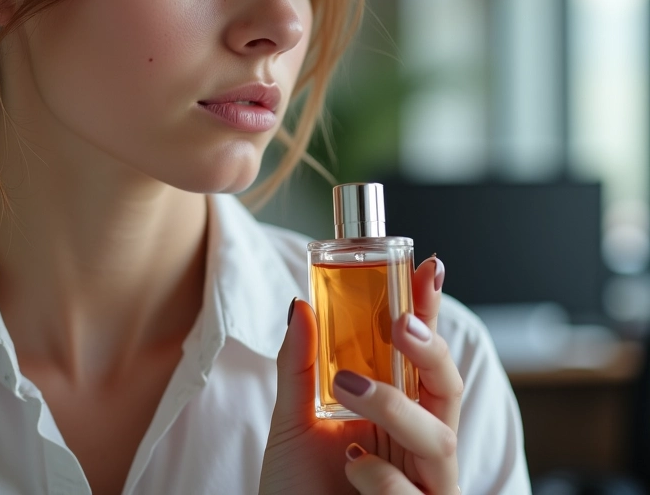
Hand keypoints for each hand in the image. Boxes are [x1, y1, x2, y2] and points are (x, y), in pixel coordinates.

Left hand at [258, 257, 461, 494]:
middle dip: (432, 350)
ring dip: (395, 407)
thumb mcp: (291, 421)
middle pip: (449, 388)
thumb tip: (300, 304)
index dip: (430, 312)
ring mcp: (422, 485)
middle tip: (400, 323)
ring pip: (441, 439)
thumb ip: (299, 365)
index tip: (429, 267)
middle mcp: (415, 444)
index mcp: (393, 410)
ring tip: (347, 388)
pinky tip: (350, 468)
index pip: (420, 355)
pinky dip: (380, 477)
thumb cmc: (297, 488)